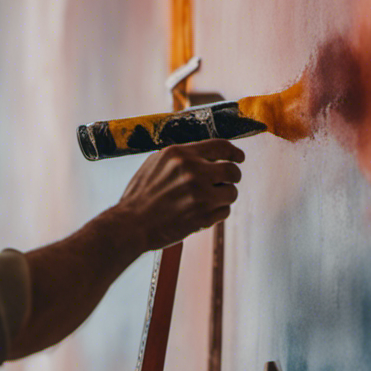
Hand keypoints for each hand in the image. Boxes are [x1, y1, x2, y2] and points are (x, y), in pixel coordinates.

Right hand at [115, 139, 244, 250]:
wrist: (131, 224)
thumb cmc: (140, 195)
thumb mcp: (155, 164)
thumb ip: (181, 157)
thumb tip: (207, 155)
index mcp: (179, 154)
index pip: (220, 146)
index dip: (234, 152)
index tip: (238, 158)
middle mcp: (192, 171)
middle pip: (232, 170)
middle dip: (232, 177)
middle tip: (225, 183)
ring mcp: (199, 194)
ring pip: (231, 192)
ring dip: (222, 197)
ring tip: (203, 202)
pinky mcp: (203, 216)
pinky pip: (224, 211)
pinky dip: (216, 213)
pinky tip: (198, 214)